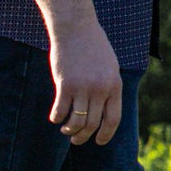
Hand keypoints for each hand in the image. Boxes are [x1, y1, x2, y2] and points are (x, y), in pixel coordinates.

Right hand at [48, 20, 124, 146]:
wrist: (76, 29)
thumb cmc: (93, 46)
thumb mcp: (110, 66)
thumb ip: (109, 86)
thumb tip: (104, 108)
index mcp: (115, 85)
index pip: (113, 119)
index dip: (106, 134)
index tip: (99, 141)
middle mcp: (100, 90)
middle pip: (93, 124)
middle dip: (84, 136)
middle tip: (76, 140)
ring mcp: (82, 88)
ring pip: (76, 121)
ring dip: (70, 131)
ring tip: (66, 131)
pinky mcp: (65, 85)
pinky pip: (60, 110)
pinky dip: (57, 118)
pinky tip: (55, 118)